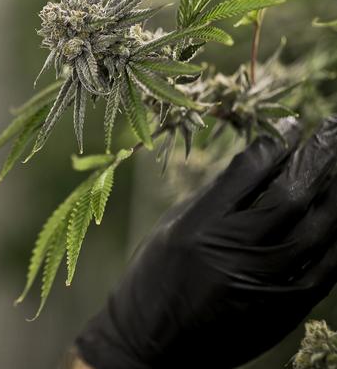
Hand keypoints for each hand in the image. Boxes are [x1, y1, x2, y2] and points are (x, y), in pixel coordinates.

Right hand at [75, 116, 336, 368]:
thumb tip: (259, 164)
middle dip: (319, 157)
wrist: (150, 346)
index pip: (248, 171)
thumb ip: (215, 199)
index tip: (295, 124)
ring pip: (317, 231)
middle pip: (290, 196)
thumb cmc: (153, 279)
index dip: (278, 142)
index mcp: (196, 227)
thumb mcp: (172, 229)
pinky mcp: (280, 312)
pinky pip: (326, 270)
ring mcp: (261, 285)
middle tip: (335, 129)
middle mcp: (230, 253)